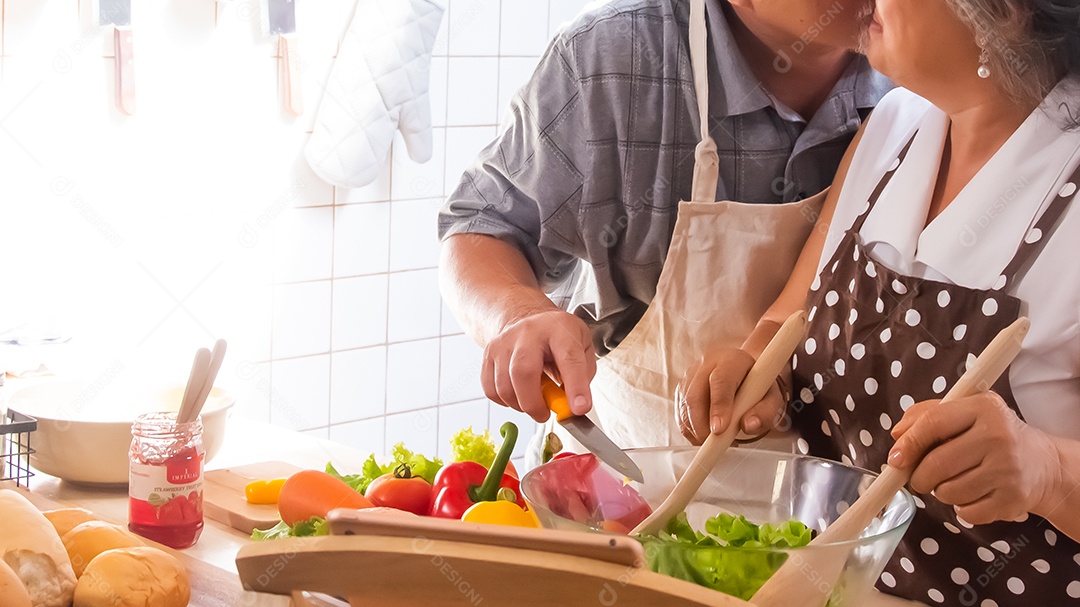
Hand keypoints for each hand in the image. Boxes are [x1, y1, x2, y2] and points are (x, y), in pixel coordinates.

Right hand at [481, 309, 596, 422]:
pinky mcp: (488, 354)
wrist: (526, 317)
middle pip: (524, 372)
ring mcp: (504, 343)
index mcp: (559, 330)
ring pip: (504, 386)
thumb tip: (573, 407)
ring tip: (534, 402)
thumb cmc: (557, 336)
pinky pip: (491, 390)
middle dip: (534, 403)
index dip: (575, 387)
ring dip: (521, 405)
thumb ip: (582, 377)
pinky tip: (518, 395)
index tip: (580, 409)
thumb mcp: (583, 348)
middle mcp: (529, 332)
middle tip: (545, 414)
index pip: (569, 359)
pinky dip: (505, 401)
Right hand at [675, 349, 786, 445]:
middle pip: (694, 395)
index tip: (719, 429)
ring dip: (695, 429)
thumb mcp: (772, 398)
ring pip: (684, 406)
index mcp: (732, 360)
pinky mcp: (682, 389)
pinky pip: (679, 413)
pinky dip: (689, 430)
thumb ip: (765, 412)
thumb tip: (749, 425)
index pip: (721, 380)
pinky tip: (705, 435)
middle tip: (713, 444)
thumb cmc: (758, 388)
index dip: (718, 406)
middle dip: (701, 425)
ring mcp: (691, 375)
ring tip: (714, 442)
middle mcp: (707, 364)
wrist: (745, 377)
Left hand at [889, 392, 1062, 524]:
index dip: (909, 443)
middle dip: (919, 477)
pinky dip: (962, 507)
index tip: (895, 459)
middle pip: (936, 464)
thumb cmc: (991, 435)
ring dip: (941, 492)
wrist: (1043, 464)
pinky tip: (974, 493)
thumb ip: (925, 416)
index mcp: (983, 408)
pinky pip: (966, 512)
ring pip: (948, 492)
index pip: (933, 424)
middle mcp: (998, 436)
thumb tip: (897, 436)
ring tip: (956, 481)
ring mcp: (1008, 469)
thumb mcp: (964, 413)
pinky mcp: (1013, 499)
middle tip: (921, 477)